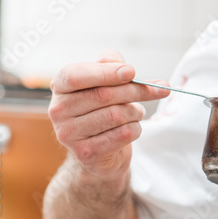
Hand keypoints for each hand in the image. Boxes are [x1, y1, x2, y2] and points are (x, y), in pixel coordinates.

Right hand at [48, 50, 170, 179]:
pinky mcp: (86, 153)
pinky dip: (136, 129)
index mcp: (61, 87)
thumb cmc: (103, 108)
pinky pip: (123, 134)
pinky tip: (131, 128)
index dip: (106, 72)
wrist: (101, 150)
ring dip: (136, 112)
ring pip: (116, 115)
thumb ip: (111, 65)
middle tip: (159, 89)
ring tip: (136, 112)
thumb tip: (124, 67)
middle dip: (136, 91)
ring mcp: (68, 134)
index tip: (132, 72)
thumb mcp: (105, 81)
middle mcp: (58, 110)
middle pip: (103, 95)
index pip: (76, 75)